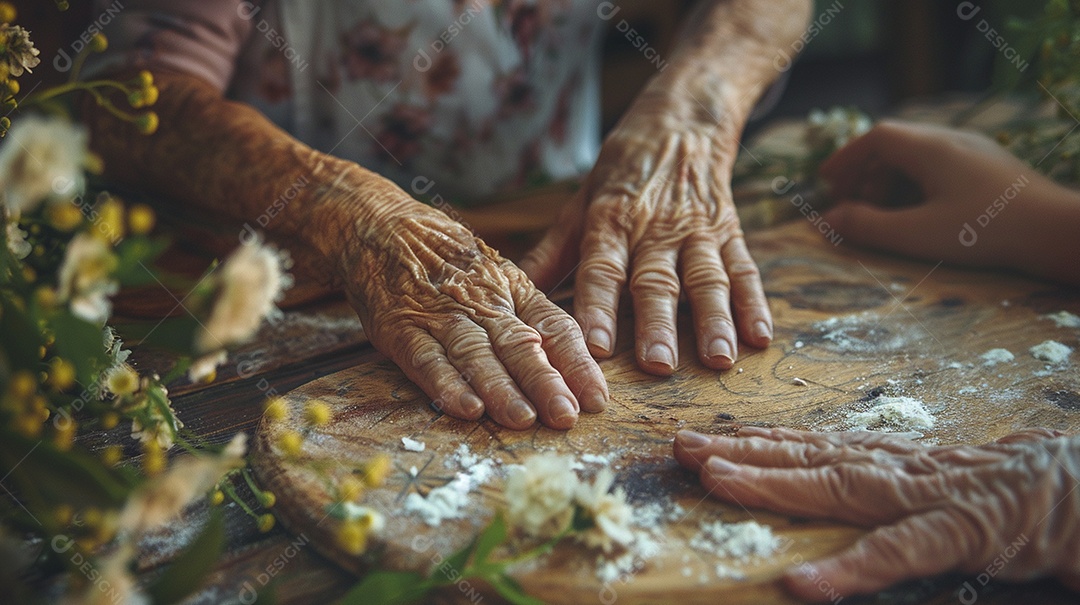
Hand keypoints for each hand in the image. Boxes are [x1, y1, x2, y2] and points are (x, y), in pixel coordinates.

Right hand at [340, 193, 607, 429]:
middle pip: (520, 343)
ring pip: (476, 353)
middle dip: (545, 381)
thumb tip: (578, 360)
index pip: (554, 327)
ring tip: (523, 418)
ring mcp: (440, 315)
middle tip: (567, 415)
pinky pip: (427, 358)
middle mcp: (482, 303)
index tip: (598, 398)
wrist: (379, 226)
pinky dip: (447, 384)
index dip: (578, 363)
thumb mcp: (497, 275)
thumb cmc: (448, 260)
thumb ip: (530, 314)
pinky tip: (467, 408)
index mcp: (513, 289)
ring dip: (501, 388)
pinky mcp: (401, 328)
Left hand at [521, 111, 771, 375]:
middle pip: (657, 280)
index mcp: (611, 221)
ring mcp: (697, 231)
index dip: (599, 307)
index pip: (602, 268)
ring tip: (719, 359)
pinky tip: (761, 336)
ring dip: (714, 320)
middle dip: (658, 324)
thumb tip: (510, 291)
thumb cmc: (620, 173)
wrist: (680, 122)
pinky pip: (744, 269)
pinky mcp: (729, 232)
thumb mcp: (579, 204)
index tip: (596, 346)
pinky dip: (754, 304)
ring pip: (707, 278)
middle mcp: (655, 228)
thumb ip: (551, 254)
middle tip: (659, 366)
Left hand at [674, 426, 1079, 600]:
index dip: (750, 442)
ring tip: (716, 481)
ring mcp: (927, 497)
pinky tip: (802, 585)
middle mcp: (896, 469)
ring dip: (773, 485)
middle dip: (740, 451)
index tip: (699, 438)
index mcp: (889, 459)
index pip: (808, 446)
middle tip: (680, 446)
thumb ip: (883, 481)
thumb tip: (829, 474)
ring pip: (837, 488)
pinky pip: (900, 553)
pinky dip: (850, 568)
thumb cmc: (1009, 490)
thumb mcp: (934, 481)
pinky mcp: (962, 533)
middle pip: (806, 457)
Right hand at [819, 120, 1076, 273]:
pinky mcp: (992, 167)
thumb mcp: (916, 233)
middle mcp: (951, 139)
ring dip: (892, 181)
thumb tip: (824, 221)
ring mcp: (975, 150)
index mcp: (928, 147)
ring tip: (884, 214)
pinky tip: (922, 212)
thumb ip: (866, 227)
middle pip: (895, 144)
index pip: (875, 137)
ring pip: (920, 155)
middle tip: (852, 205)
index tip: (827, 180)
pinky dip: (918, 183)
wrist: (1055, 230)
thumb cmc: (985, 231)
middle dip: (866, 173)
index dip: (846, 157)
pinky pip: (942, 164)